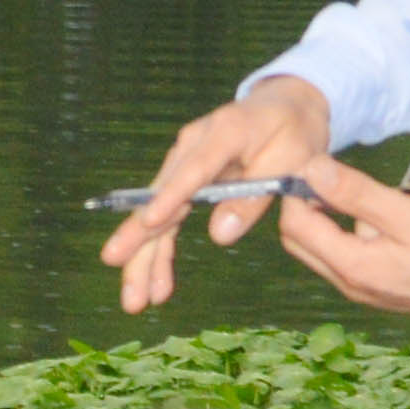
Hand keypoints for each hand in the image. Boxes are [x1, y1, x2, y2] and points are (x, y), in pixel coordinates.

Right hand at [102, 76, 334, 313]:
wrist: (286, 107)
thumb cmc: (293, 131)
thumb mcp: (291, 160)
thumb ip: (255, 196)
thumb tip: (219, 236)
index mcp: (223, 132)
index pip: (193, 169)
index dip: (171, 196)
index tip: (151, 222)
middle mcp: (192, 145)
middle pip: (161, 195)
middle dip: (139, 237)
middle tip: (115, 266)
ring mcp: (183, 162)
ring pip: (157, 213)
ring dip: (144, 257)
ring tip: (134, 301)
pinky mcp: (184, 180)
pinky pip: (169, 219)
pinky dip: (162, 252)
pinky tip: (157, 286)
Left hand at [270, 159, 409, 331]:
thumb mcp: (407, 212)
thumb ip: (356, 192)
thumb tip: (312, 170)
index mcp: (351, 266)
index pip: (295, 226)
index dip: (297, 192)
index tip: (317, 165)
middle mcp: (349, 285)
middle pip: (302, 241)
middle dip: (308, 206)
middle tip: (338, 177)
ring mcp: (365, 291)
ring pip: (327, 249)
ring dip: (337, 220)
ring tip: (383, 201)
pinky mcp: (381, 290)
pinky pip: (351, 257)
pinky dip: (357, 234)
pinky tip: (394, 222)